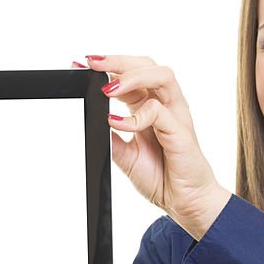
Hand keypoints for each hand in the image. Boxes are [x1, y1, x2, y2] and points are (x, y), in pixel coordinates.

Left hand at [84, 55, 230, 239]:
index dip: (106, 67)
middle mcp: (165, 105)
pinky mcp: (181, 131)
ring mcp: (175, 115)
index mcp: (149, 108)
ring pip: (161, 75)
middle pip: (147, 64)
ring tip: (108, 88)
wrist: (184, 202)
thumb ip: (111, 138)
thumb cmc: (162, 177)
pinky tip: (118, 124)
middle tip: (91, 64)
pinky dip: (136, 116)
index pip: (129, 75)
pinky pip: (159, 111)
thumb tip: (93, 121)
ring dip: (132, 76)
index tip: (79, 64)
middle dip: (117, 60)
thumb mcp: (125, 157)